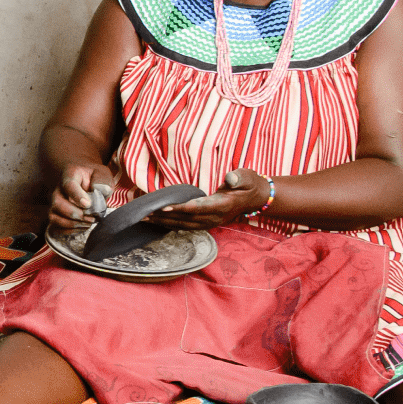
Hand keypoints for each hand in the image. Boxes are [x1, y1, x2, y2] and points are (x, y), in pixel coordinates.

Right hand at [49, 163, 116, 232]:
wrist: (86, 181)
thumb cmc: (94, 178)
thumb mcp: (102, 174)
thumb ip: (103, 181)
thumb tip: (100, 190)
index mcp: (70, 174)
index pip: (69, 185)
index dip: (76, 196)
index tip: (88, 204)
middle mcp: (58, 189)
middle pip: (57, 203)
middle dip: (74, 213)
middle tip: (91, 218)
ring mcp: (54, 203)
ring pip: (53, 216)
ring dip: (71, 224)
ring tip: (88, 223)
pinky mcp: (56, 214)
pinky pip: (55, 226)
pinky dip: (69, 231)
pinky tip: (82, 227)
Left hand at [148, 168, 271, 229]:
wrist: (257, 198)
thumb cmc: (249, 184)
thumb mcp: (247, 177)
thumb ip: (238, 178)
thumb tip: (229, 178)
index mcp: (222, 205)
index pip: (197, 208)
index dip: (180, 209)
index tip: (164, 207)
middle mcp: (215, 217)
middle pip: (186, 219)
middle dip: (164, 217)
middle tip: (145, 214)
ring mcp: (210, 222)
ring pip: (184, 225)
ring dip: (164, 223)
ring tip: (146, 219)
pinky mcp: (207, 223)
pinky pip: (186, 226)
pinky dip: (170, 225)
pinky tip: (158, 222)